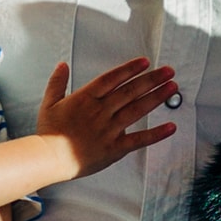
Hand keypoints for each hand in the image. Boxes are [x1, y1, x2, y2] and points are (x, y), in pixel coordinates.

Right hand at [39, 56, 177, 175]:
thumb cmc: (48, 133)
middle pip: (130, 91)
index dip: (130, 69)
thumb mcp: (49, 103)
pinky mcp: (114, 148)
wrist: (48, 158)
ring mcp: (109, 129)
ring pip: (137, 110)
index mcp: (85, 98)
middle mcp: (100, 111)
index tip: (145, 62)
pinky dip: (156, 134)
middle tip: (169, 70)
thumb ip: (57, 82)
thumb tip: (62, 65)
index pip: (112, 78)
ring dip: (156, 97)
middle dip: (152, 79)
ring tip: (172, 87)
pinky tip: (171, 126)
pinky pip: (138, 140)